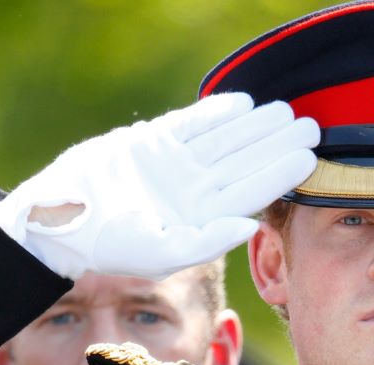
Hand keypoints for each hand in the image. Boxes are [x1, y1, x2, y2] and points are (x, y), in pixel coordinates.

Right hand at [0, 93, 318, 279]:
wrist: (62, 218)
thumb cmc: (110, 245)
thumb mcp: (162, 252)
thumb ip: (209, 239)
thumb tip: (251, 226)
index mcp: (202, 218)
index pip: (251, 192)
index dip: (279, 173)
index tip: (308, 157)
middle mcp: (194, 191)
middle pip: (245, 161)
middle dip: (277, 144)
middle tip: (311, 126)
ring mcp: (175, 165)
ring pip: (224, 139)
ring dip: (254, 125)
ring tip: (284, 111)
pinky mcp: (154, 142)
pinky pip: (191, 123)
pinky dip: (215, 112)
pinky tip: (242, 103)